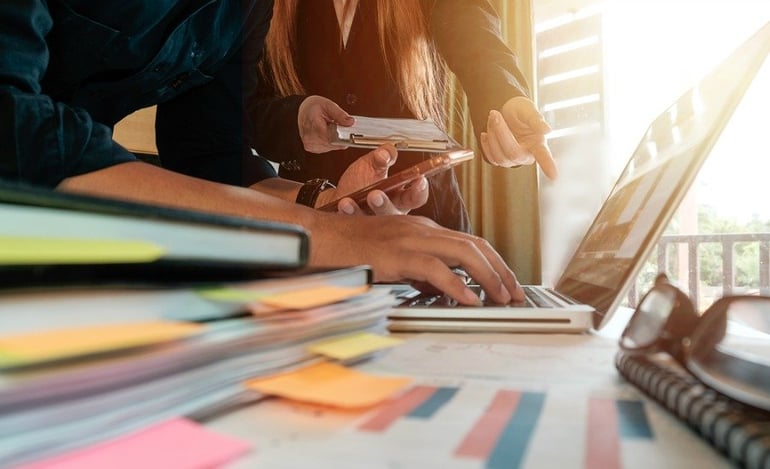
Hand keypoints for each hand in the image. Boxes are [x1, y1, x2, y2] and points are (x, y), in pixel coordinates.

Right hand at [297, 95, 354, 152]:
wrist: (302, 112)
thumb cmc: (312, 107)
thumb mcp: (327, 105)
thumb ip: (340, 114)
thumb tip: (350, 122)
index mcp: (313, 126)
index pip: (332, 138)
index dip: (343, 136)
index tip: (349, 131)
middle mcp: (310, 139)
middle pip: (334, 143)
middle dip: (340, 136)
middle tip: (338, 125)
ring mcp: (310, 145)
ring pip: (332, 147)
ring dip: (336, 139)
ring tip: (331, 128)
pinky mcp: (313, 149)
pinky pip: (328, 148)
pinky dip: (331, 141)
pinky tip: (328, 133)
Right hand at [308, 213, 524, 305]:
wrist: (320, 238)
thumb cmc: (352, 250)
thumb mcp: (394, 258)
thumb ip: (420, 271)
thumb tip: (443, 289)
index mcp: (423, 229)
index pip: (470, 242)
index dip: (494, 262)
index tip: (507, 284)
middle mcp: (422, 229)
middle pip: (475, 244)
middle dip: (501, 270)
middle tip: (514, 294)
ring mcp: (411, 239)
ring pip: (463, 252)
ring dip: (488, 276)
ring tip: (500, 298)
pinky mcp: (397, 254)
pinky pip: (436, 269)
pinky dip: (458, 285)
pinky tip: (469, 301)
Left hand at [315, 144, 428, 214]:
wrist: (337, 196)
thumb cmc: (359, 182)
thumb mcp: (372, 164)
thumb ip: (382, 156)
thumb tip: (385, 153)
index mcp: (400, 197)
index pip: (416, 197)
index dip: (420, 190)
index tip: (419, 179)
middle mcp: (389, 211)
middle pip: (396, 213)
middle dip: (387, 204)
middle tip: (377, 193)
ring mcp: (373, 222)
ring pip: (377, 222)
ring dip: (371, 209)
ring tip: (366, 196)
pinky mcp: (357, 227)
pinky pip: (355, 223)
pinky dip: (350, 212)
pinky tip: (345, 203)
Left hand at [480, 96, 557, 179]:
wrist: (506, 112)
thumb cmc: (521, 111)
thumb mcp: (528, 110)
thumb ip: (536, 120)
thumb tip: (547, 130)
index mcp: (537, 144)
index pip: (543, 155)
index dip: (548, 165)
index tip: (554, 176)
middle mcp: (527, 155)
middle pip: (513, 153)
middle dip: (501, 132)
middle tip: (494, 114)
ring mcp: (512, 159)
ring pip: (500, 157)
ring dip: (492, 135)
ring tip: (492, 117)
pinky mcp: (500, 159)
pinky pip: (491, 158)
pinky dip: (486, 144)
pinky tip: (486, 133)